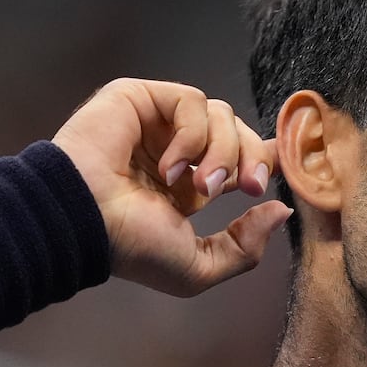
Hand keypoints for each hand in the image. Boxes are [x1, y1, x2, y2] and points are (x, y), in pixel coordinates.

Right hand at [52, 79, 291, 296]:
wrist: (86, 221)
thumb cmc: (131, 247)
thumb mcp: (197, 267)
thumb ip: (244, 248)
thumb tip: (281, 212)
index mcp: (188, 185)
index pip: (240, 156)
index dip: (265, 159)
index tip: (277, 173)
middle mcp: (175, 151)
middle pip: (239, 132)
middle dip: (253, 159)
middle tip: (247, 188)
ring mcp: (157, 124)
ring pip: (221, 114)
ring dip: (221, 152)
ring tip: (199, 186)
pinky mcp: (141, 98)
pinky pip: (190, 102)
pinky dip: (191, 135)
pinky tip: (170, 166)